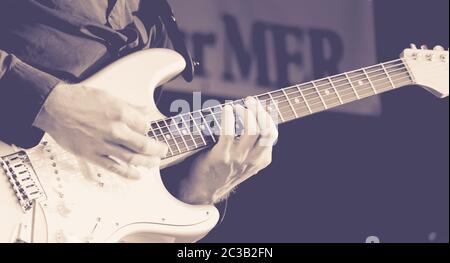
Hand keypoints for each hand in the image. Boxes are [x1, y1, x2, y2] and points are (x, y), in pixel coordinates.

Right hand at [34, 83, 167, 177]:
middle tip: (163, 151)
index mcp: (120, 112)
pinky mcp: (92, 155)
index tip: (149, 130)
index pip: (145, 125)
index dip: (149, 129)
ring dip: (147, 163)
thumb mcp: (108, 96)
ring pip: (132, 158)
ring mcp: (103, 144)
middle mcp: (114, 129)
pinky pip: (114, 168)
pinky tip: (137, 175)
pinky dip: (128, 173)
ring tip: (154, 163)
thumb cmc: (78, 99)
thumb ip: (129, 107)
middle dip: (157, 149)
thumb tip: (145, 111)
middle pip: (144, 144)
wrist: (53, 107)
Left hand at [179, 97, 277, 203]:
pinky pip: (229, 132)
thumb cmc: (224, 169)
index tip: (262, 104)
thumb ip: (253, 143)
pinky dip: (228, 116)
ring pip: (251, 130)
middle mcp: (252, 160)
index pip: (272, 133)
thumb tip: (255, 114)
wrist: (205, 188)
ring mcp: (237, 159)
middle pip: (266, 130)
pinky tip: (226, 110)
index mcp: (261, 159)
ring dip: (245, 112)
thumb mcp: (246, 160)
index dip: (269, 115)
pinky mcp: (222, 156)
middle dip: (260, 111)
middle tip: (250, 101)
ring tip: (237, 106)